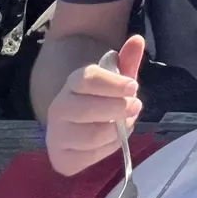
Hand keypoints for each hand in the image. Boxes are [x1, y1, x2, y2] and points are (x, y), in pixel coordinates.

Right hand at [44, 32, 143, 175]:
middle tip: (135, 107)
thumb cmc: (101, 101)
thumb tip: (138, 39)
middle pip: (88, 109)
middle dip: (117, 109)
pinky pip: (91, 156)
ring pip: (92, 135)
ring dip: (117, 131)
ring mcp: (57, 135)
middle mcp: (59, 108)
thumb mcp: (116, 81)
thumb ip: (127, 62)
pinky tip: (111, 141)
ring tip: (125, 124)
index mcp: (72, 83)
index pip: (88, 78)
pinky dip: (108, 149)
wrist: (76, 130)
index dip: (113, 83)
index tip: (134, 86)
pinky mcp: (62, 158)